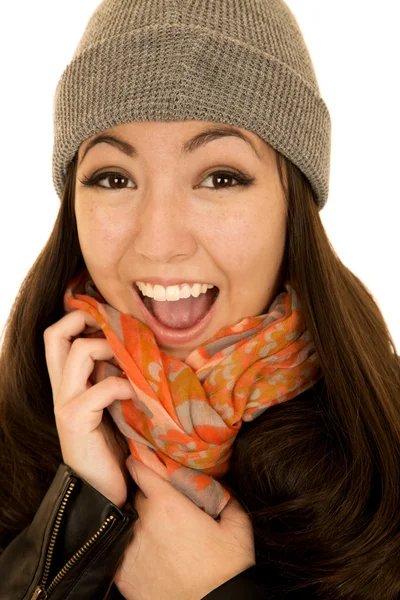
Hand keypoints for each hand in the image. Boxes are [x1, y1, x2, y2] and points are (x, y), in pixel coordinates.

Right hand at [43, 310, 134, 507]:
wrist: (103, 490)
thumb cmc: (113, 444)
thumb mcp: (113, 403)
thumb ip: (114, 376)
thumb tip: (136, 347)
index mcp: (68, 382)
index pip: (57, 335)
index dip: (79, 317)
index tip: (111, 318)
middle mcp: (61, 388)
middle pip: (53, 335)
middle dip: (84, 319)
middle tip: (115, 327)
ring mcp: (65, 403)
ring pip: (77, 352)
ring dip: (110, 348)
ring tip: (132, 361)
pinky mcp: (76, 420)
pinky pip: (103, 387)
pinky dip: (126, 384)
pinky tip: (140, 395)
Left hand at [114, 456, 255, 599]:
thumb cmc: (227, 570)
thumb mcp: (238, 526)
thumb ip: (225, 496)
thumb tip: (218, 480)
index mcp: (167, 504)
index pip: (140, 469)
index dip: (140, 461)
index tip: (141, 458)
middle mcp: (143, 521)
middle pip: (134, 494)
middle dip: (145, 493)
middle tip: (161, 500)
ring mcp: (129, 548)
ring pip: (127, 520)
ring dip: (137, 519)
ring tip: (155, 527)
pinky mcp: (122, 573)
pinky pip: (121, 547)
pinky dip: (130, 544)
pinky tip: (147, 549)